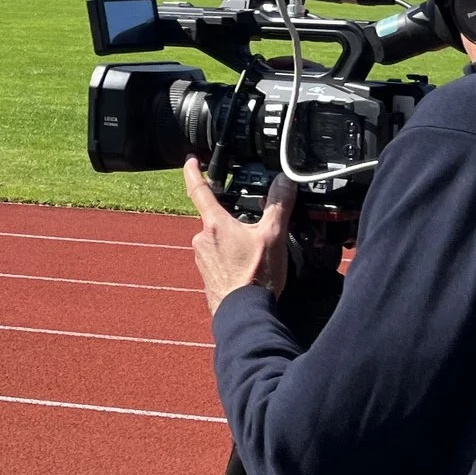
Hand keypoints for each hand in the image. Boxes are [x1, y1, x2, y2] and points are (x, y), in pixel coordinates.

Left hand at [183, 159, 298, 313]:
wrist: (243, 314)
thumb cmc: (255, 278)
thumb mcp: (273, 236)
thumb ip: (278, 206)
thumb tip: (284, 182)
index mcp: (214, 224)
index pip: (198, 189)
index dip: (194, 171)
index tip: (191, 160)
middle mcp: (202, 239)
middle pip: (214, 217)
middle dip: (231, 216)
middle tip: (251, 223)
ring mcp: (202, 259)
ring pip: (217, 239)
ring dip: (234, 240)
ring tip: (256, 251)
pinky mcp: (208, 275)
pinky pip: (219, 258)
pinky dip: (232, 257)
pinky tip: (250, 267)